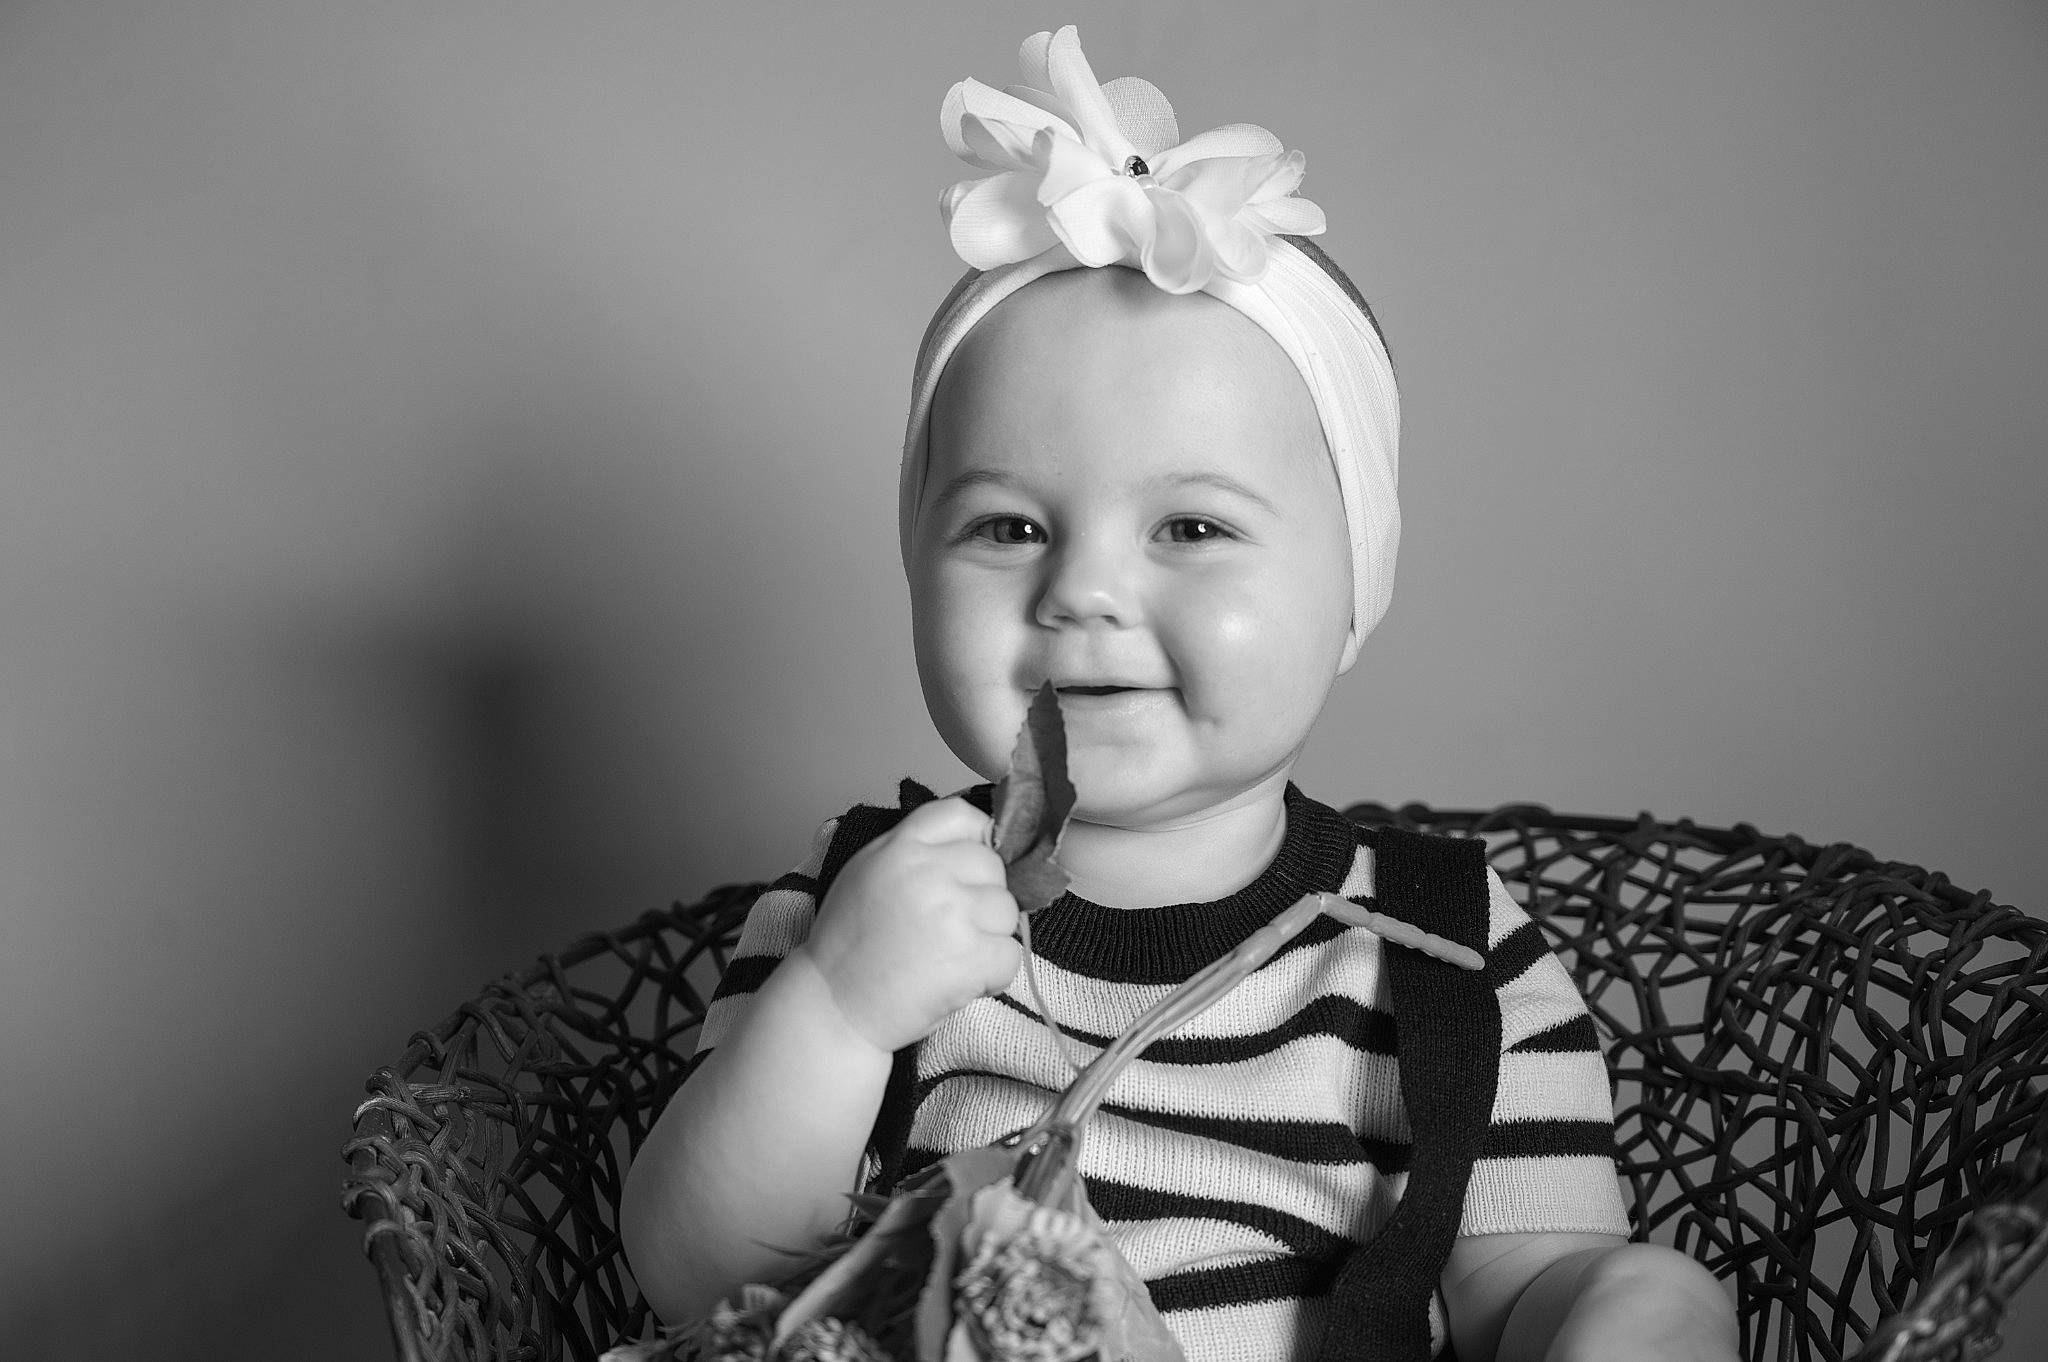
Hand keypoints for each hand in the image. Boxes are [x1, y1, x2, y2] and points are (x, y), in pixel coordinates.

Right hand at [794, 796, 1021, 1053]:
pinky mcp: (971, 956)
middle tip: (949, 929)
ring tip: (951, 957)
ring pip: (1007, 911)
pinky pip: (1012, 954)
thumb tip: (968, 841)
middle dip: (981, 898)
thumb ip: (911, 850)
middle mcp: (929, 872)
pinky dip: (994, 974)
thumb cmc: (848, 946)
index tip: (969, 868)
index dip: (976, 840)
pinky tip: (960, 980)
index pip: (963, 815)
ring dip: (989, 937)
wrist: (833, 1006)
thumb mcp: (865, 873)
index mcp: (901, 847)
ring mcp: (953, 913)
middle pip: (993, 867)